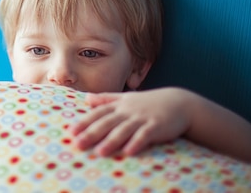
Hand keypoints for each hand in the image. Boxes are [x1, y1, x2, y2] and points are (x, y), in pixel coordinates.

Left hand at [69, 88, 192, 156]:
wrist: (179, 102)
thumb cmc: (148, 102)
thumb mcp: (126, 98)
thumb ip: (106, 99)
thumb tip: (86, 98)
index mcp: (119, 105)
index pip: (98, 113)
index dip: (84, 122)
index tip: (71, 131)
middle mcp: (128, 111)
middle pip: (107, 122)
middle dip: (92, 133)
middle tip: (78, 144)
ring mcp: (142, 118)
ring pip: (124, 130)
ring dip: (112, 141)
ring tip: (100, 152)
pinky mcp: (156, 126)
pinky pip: (145, 135)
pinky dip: (137, 143)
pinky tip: (129, 152)